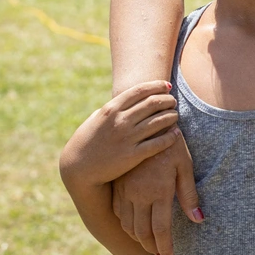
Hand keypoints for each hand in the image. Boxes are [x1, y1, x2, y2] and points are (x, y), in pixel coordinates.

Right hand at [60, 81, 179, 186]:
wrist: (78, 168)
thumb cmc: (86, 141)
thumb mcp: (95, 119)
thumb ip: (112, 108)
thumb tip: (127, 98)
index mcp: (110, 109)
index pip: (140, 90)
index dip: (157, 85)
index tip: (166, 85)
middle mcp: (120, 121)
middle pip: (153, 103)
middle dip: (167, 100)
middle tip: (173, 102)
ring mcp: (127, 138)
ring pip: (159, 121)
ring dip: (172, 116)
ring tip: (175, 115)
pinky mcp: (132, 156)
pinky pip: (158, 143)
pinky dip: (171, 137)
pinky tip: (176, 134)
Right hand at [110, 126, 201, 254]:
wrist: (148, 126)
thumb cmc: (173, 146)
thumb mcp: (186, 167)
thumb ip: (190, 195)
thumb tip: (198, 220)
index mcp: (158, 191)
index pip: (161, 229)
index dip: (165, 246)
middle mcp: (138, 194)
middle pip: (142, 231)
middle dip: (152, 246)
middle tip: (161, 254)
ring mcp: (125, 191)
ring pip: (128, 224)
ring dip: (138, 238)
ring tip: (150, 244)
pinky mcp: (117, 186)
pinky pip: (118, 212)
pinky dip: (125, 224)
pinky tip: (134, 227)